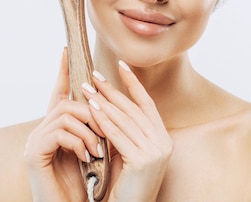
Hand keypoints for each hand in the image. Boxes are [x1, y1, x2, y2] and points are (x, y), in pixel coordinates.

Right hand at [23, 48, 104, 201]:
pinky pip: (59, 133)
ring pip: (66, 114)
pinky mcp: (33, 154)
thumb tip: (108, 107)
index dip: (63, 72)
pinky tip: (87, 158)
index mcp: (56, 129)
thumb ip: (94, 130)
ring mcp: (35, 141)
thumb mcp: (94, 153)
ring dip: (89, 130)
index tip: (66, 50)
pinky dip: (79, 143)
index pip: (59, 92)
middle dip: (91, 113)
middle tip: (105, 133)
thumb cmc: (83, 187)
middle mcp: (42, 131)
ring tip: (98, 151)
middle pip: (67, 102)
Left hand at [81, 61, 172, 201]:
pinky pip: (117, 135)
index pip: (147, 104)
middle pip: (133, 108)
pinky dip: (103, 121)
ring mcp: (155, 152)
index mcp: (163, 139)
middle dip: (112, 90)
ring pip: (124, 119)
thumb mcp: (130, 154)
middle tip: (93, 75)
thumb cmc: (125, 186)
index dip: (133, 84)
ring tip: (87, 89)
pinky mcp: (142, 161)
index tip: (120, 65)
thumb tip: (109, 104)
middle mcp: (163, 143)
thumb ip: (127, 132)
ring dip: (103, 102)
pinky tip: (91, 110)